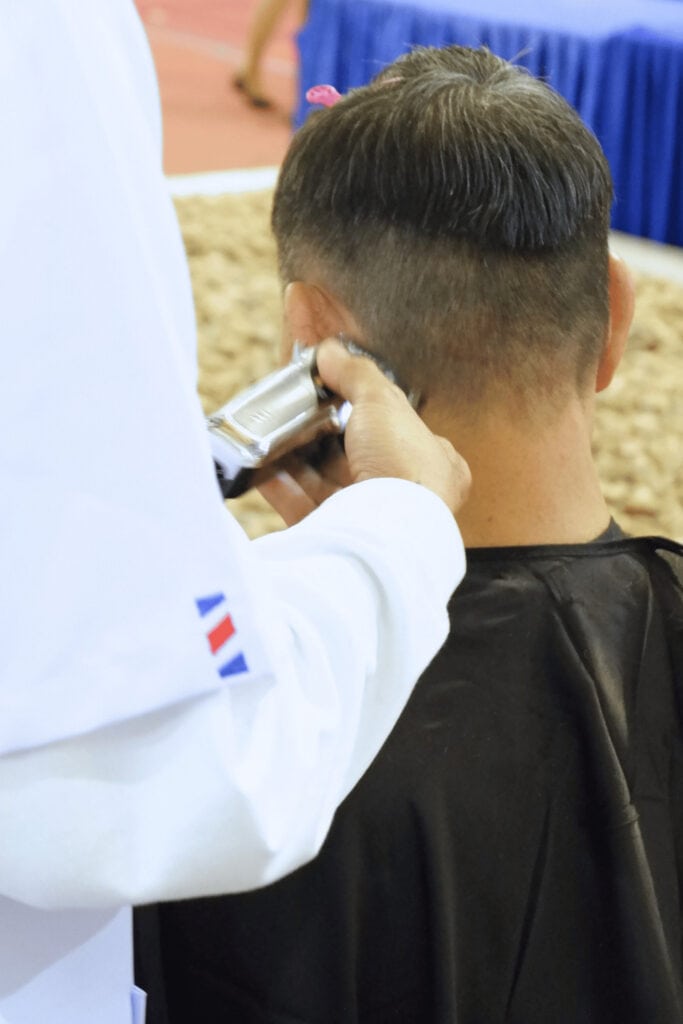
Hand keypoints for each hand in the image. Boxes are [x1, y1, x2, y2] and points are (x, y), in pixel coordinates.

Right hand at [259, 339, 470, 524]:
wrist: (388, 534)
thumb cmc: (402, 465)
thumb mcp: (382, 401)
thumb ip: (355, 374)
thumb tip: (329, 351)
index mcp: (436, 465)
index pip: (400, 431)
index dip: (368, 409)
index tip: (335, 396)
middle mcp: (410, 498)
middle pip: (358, 458)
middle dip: (324, 437)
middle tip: (296, 413)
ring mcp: (373, 522)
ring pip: (328, 485)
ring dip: (298, 459)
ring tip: (272, 433)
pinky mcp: (338, 542)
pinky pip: (306, 509)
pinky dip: (283, 487)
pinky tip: (262, 466)